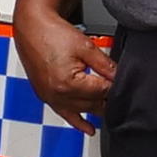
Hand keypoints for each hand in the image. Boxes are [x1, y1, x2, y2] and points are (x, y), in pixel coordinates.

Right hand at [22, 3, 114, 124]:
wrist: (31, 27)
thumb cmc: (51, 33)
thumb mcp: (85, 46)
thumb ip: (105, 64)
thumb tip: (119, 77)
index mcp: (68, 83)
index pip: (102, 92)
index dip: (115, 87)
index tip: (124, 85)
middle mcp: (57, 95)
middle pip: (92, 104)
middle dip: (107, 99)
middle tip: (120, 95)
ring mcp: (50, 98)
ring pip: (81, 111)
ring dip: (96, 111)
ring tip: (110, 110)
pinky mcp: (46, 96)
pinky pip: (64, 114)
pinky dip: (77, 122)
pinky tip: (88, 129)